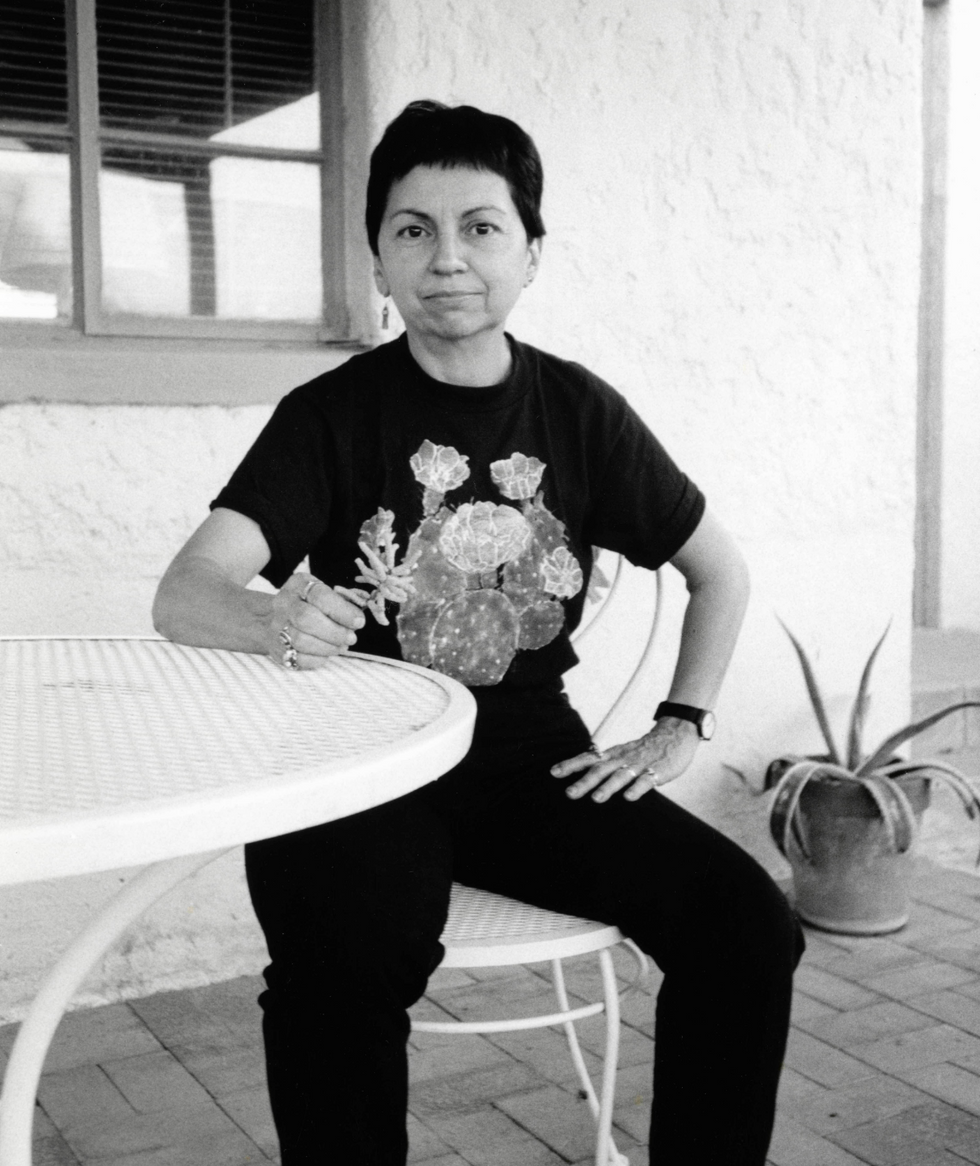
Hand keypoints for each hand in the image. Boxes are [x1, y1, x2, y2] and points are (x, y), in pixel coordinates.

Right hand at [269, 573, 365, 669]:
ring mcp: (276, 626)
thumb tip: (357, 620)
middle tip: (351, 638)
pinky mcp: (276, 649)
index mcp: (298, 585)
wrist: (273, 618)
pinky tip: (326, 653)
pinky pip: (298, 658)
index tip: (359, 622)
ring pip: (301, 640)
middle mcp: (283, 603)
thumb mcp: (322, 594)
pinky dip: (317, 658)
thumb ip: (340, 603)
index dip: (342, 611)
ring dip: (328, 647)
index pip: (320, 596)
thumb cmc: (308, 605)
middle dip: (335, 631)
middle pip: (306, 618)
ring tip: (341, 646)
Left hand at [550, 717, 700, 802]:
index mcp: (613, 754)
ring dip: (608, 787)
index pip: (588, 758)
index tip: (554, 772)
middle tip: (569, 793)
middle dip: (584, 782)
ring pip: (621, 776)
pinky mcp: (657, 772)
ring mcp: (640, 765)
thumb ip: (604, 764)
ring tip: (596, 799)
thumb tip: (580, 774)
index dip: (571, 765)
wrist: (676, 734)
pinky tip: (629, 798)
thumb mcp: (621, 753)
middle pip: (600, 770)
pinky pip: (646, 781)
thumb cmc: (644, 748)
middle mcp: (623, 759)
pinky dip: (637, 789)